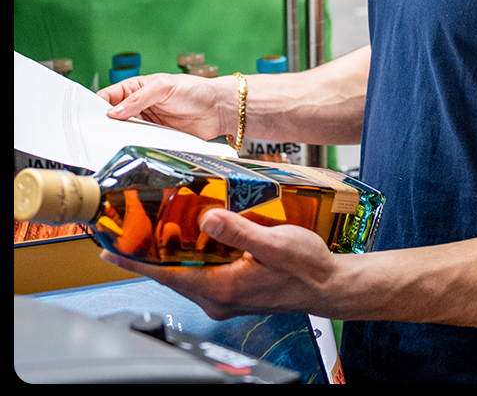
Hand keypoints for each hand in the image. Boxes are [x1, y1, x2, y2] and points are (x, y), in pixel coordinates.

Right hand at [96, 73, 232, 140]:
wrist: (220, 109)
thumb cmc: (196, 90)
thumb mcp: (164, 87)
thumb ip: (138, 98)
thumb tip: (113, 112)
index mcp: (136, 89)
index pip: (107, 98)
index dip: (94, 107)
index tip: (84, 118)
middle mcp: (138, 107)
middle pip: (111, 118)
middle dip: (101, 126)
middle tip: (90, 136)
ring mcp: (146, 124)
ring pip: (122, 133)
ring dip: (115, 139)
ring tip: (104, 146)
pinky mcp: (156, 138)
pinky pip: (138, 144)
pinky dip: (132, 147)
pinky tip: (126, 152)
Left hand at [99, 209, 347, 320]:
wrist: (331, 287)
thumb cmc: (309, 269)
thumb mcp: (276, 244)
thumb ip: (239, 231)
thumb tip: (207, 217)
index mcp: (221, 288)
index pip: (166, 274)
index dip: (134, 261)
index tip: (108, 250)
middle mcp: (218, 297)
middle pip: (172, 274)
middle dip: (150, 253)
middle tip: (132, 230)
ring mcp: (225, 297)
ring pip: (188, 273)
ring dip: (173, 254)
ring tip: (158, 230)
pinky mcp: (234, 292)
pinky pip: (204, 274)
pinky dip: (195, 258)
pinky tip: (198, 240)